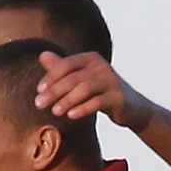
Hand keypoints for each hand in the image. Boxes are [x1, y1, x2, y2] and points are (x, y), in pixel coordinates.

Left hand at [32, 51, 155, 131]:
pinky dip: (83, 108)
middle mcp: (102, 67)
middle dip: (54, 91)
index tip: (38, 91)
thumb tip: (42, 55)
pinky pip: (98, 102)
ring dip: (67, 100)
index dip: (51, 77)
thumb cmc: (101, 92)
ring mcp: (112, 81)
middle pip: (73, 78)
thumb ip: (62, 68)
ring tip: (55, 112)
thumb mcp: (81, 79)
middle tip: (39, 104)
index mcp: (91, 59)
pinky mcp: (119, 97)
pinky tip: (71, 116)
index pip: (66, 64)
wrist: (132, 108)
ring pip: (85, 88)